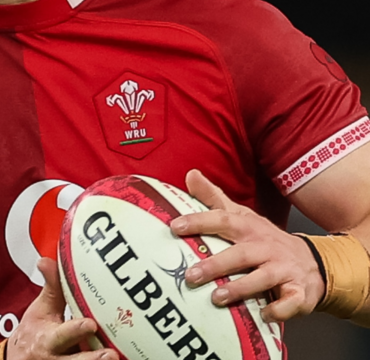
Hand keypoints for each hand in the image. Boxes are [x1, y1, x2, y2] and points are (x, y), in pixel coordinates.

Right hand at [5, 258, 116, 359]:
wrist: (19, 359)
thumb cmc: (34, 333)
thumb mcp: (41, 310)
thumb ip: (51, 287)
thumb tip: (47, 260)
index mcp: (48, 339)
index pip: (62, 334)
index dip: (76, 330)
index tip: (90, 324)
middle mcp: (57, 358)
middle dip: (91, 357)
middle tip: (110, 353)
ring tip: (114, 359)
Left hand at [169, 169, 324, 321]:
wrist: (315, 263)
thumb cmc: (266, 241)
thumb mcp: (242, 217)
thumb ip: (214, 198)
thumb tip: (190, 174)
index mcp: (249, 228)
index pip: (223, 220)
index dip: (200, 222)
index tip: (175, 226)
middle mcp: (266, 247)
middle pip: (240, 254)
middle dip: (216, 265)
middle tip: (190, 275)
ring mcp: (284, 270)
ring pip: (262, 278)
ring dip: (240, 289)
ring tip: (216, 298)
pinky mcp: (299, 292)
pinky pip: (290, 302)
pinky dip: (278, 309)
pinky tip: (263, 315)